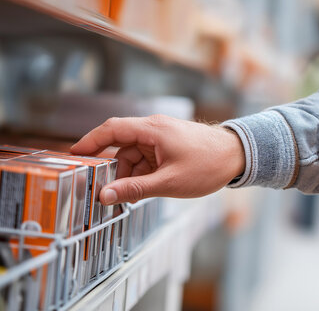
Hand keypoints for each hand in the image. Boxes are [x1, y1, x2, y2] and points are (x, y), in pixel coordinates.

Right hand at [70, 115, 244, 204]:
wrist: (239, 156)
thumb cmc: (208, 165)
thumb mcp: (169, 182)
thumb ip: (135, 189)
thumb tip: (104, 196)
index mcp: (152, 129)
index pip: (111, 130)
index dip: (89, 142)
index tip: (73, 156)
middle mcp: (155, 128)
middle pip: (122, 146)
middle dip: (114, 170)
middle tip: (106, 192)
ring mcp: (163, 136)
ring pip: (135, 155)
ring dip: (131, 175)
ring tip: (132, 196)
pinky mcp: (171, 145)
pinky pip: (148, 158)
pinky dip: (144, 173)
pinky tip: (145, 189)